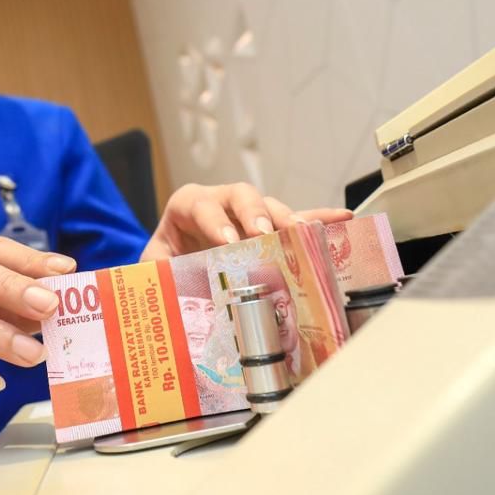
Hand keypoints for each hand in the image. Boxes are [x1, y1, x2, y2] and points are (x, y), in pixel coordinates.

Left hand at [140, 182, 353, 260]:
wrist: (172, 265)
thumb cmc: (163, 264)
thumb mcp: (152, 269)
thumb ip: (155, 277)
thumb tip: (164, 300)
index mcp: (187, 206)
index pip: (199, 203)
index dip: (214, 219)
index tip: (227, 240)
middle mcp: (220, 202)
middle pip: (240, 195)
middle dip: (254, 213)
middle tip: (263, 235)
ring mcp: (247, 213)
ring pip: (271, 207)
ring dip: (287, 220)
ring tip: (303, 235)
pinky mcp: (268, 227)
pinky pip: (295, 220)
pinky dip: (317, 220)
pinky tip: (342, 219)